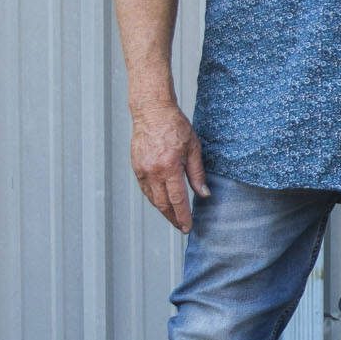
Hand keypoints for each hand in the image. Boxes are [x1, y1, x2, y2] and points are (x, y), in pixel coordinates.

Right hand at [129, 101, 208, 232]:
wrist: (152, 112)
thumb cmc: (175, 127)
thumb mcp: (193, 149)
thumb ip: (197, 174)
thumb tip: (204, 194)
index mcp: (169, 167)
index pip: (177, 199)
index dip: (183, 216)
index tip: (188, 227)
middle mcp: (153, 171)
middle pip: (163, 203)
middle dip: (173, 218)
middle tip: (182, 227)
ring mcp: (142, 170)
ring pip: (152, 198)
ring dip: (163, 210)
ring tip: (174, 218)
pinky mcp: (136, 167)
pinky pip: (145, 189)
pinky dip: (154, 198)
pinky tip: (162, 202)